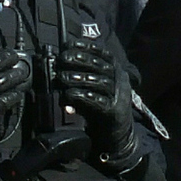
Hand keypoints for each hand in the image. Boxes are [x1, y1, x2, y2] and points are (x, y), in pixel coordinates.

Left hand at [57, 38, 138, 173]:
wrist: (117, 136)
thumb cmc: (101, 107)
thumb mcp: (92, 88)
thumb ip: (81, 76)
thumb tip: (60, 64)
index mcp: (115, 70)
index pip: (102, 53)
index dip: (86, 47)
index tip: (69, 44)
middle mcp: (120, 80)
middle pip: (100, 65)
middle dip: (79, 60)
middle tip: (62, 59)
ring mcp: (119, 95)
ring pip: (99, 82)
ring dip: (78, 78)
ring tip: (62, 77)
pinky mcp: (115, 111)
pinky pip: (98, 101)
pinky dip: (83, 97)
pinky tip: (69, 95)